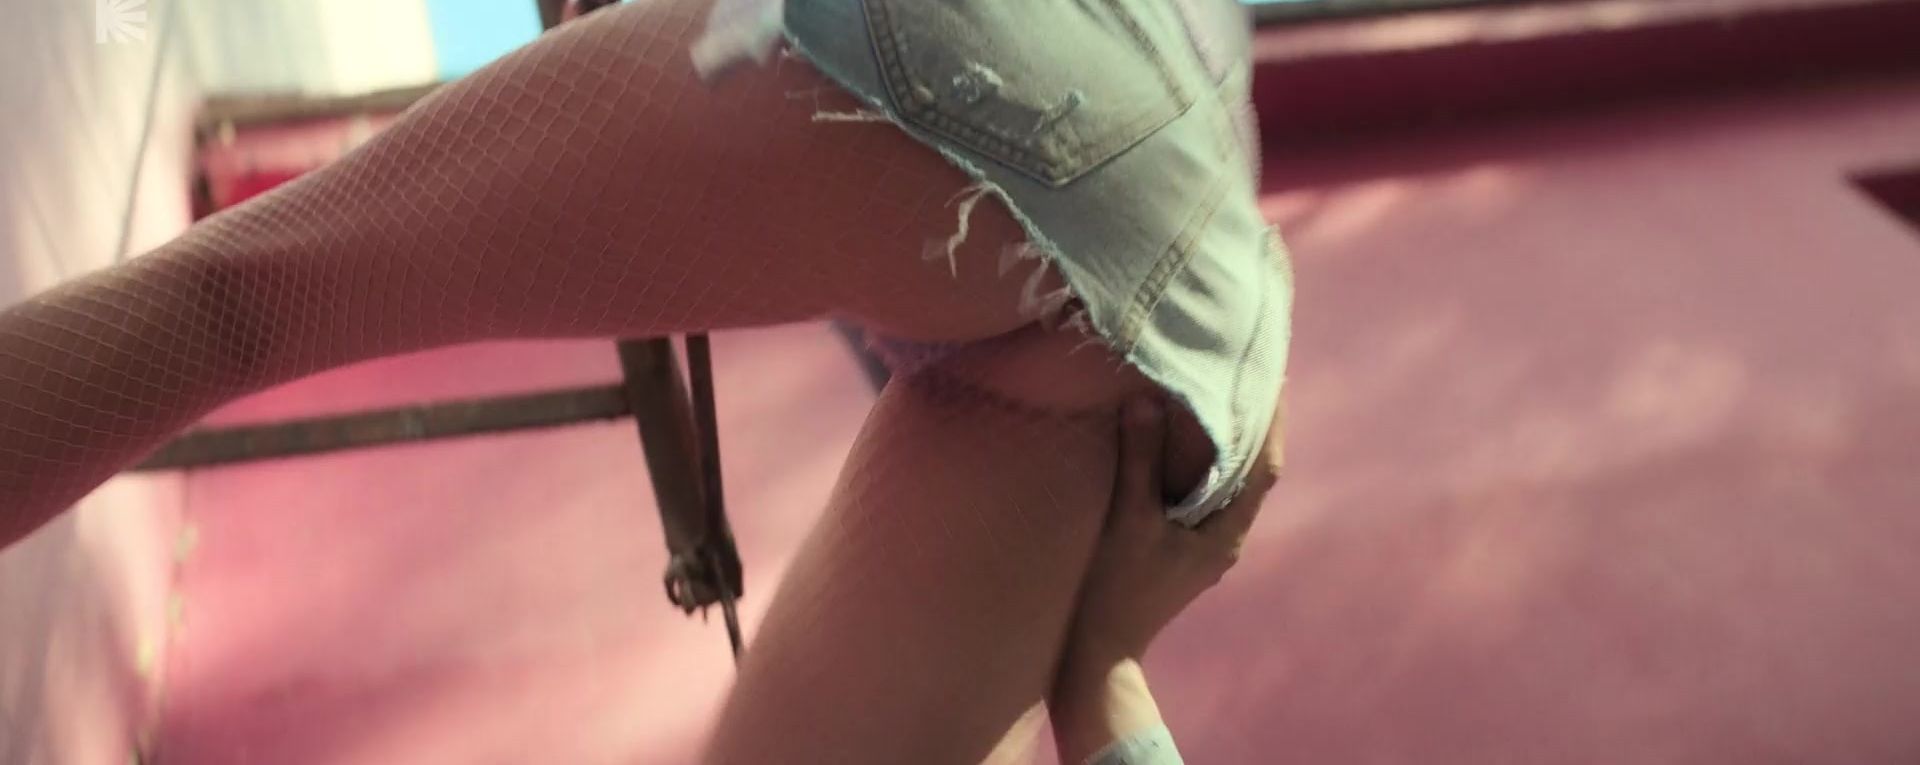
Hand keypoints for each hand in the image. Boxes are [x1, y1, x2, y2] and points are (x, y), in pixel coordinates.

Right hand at [1046, 397, 1284, 763]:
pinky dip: (1201, 462)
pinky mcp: (1183, 548)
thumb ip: (1139, 459)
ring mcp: (1205, 546)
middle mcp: (1225, 539)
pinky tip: (1184, 442)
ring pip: (1227, 482)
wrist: (1097, 654)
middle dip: (1252, 423)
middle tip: (1249, 374)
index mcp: (1226, 533)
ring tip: (1220, 395)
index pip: (1264, 466)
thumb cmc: (1114, 588)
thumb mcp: (1127, 519)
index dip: (1272, 419)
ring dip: (1227, 442)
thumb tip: (1146, 400)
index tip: (1273, 376)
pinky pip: (1203, 494)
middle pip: (1251, 470)